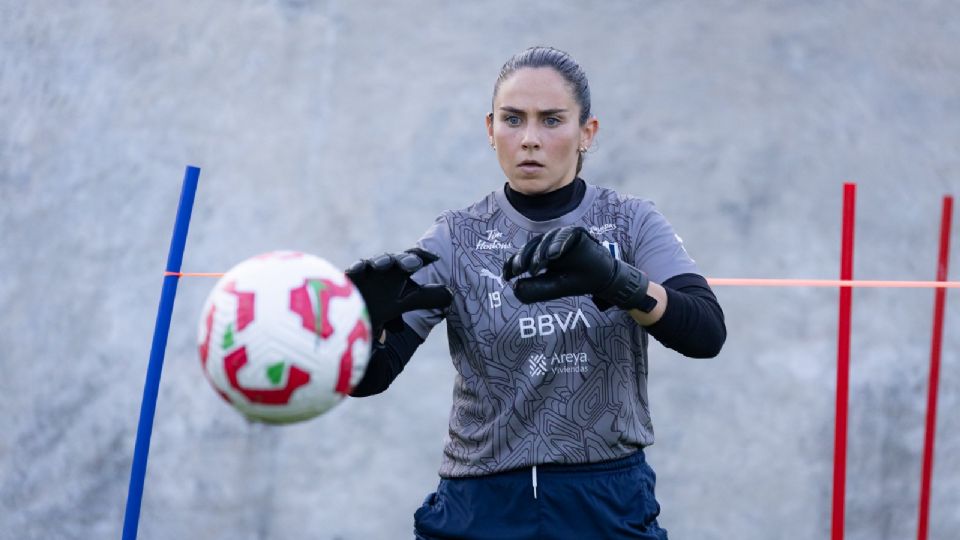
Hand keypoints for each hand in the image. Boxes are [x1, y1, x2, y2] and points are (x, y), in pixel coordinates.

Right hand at [345, 248, 452, 336]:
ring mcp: (367, 272)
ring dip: (380, 263)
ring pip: (374, 263)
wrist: (354, 312)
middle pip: (396, 259)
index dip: (423, 256)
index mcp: (401, 270)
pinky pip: (352, 273)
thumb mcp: (405, 301)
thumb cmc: (383, 303)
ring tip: (382, 266)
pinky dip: (355, 271)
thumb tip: (451, 294)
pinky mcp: (350, 279)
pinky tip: (356, 272)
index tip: (435, 258)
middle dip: (404, 260)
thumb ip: (427, 297)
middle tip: (413, 265)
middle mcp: (385, 268)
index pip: (414, 258)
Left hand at [502, 226, 654, 311]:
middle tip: (517, 271)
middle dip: (523, 259)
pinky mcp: (575, 233)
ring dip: (540, 253)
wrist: (601, 279)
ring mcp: (561, 237)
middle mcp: (548, 244)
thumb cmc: (575, 282)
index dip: (513, 264)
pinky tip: (553, 255)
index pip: (522, 256)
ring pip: (546, 240)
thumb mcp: (553, 288)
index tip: (507, 276)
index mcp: (540, 255)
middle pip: (531, 247)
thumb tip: (515, 288)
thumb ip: (535, 290)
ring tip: (536, 267)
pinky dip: (559, 243)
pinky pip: (565, 235)